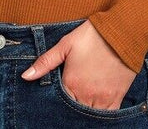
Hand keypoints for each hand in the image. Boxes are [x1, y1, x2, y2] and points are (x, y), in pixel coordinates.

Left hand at [20, 19, 136, 110]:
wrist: (121, 31)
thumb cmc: (92, 36)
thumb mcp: (66, 44)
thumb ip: (45, 61)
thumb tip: (26, 76)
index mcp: (71, 83)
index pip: (59, 103)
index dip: (56, 102)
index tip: (57, 99)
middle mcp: (86, 95)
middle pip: (73, 112)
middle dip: (70, 108)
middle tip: (71, 98)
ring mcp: (102, 99)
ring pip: (89, 116)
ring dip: (83, 112)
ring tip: (81, 102)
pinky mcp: (117, 98)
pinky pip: (107, 117)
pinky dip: (100, 117)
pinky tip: (95, 109)